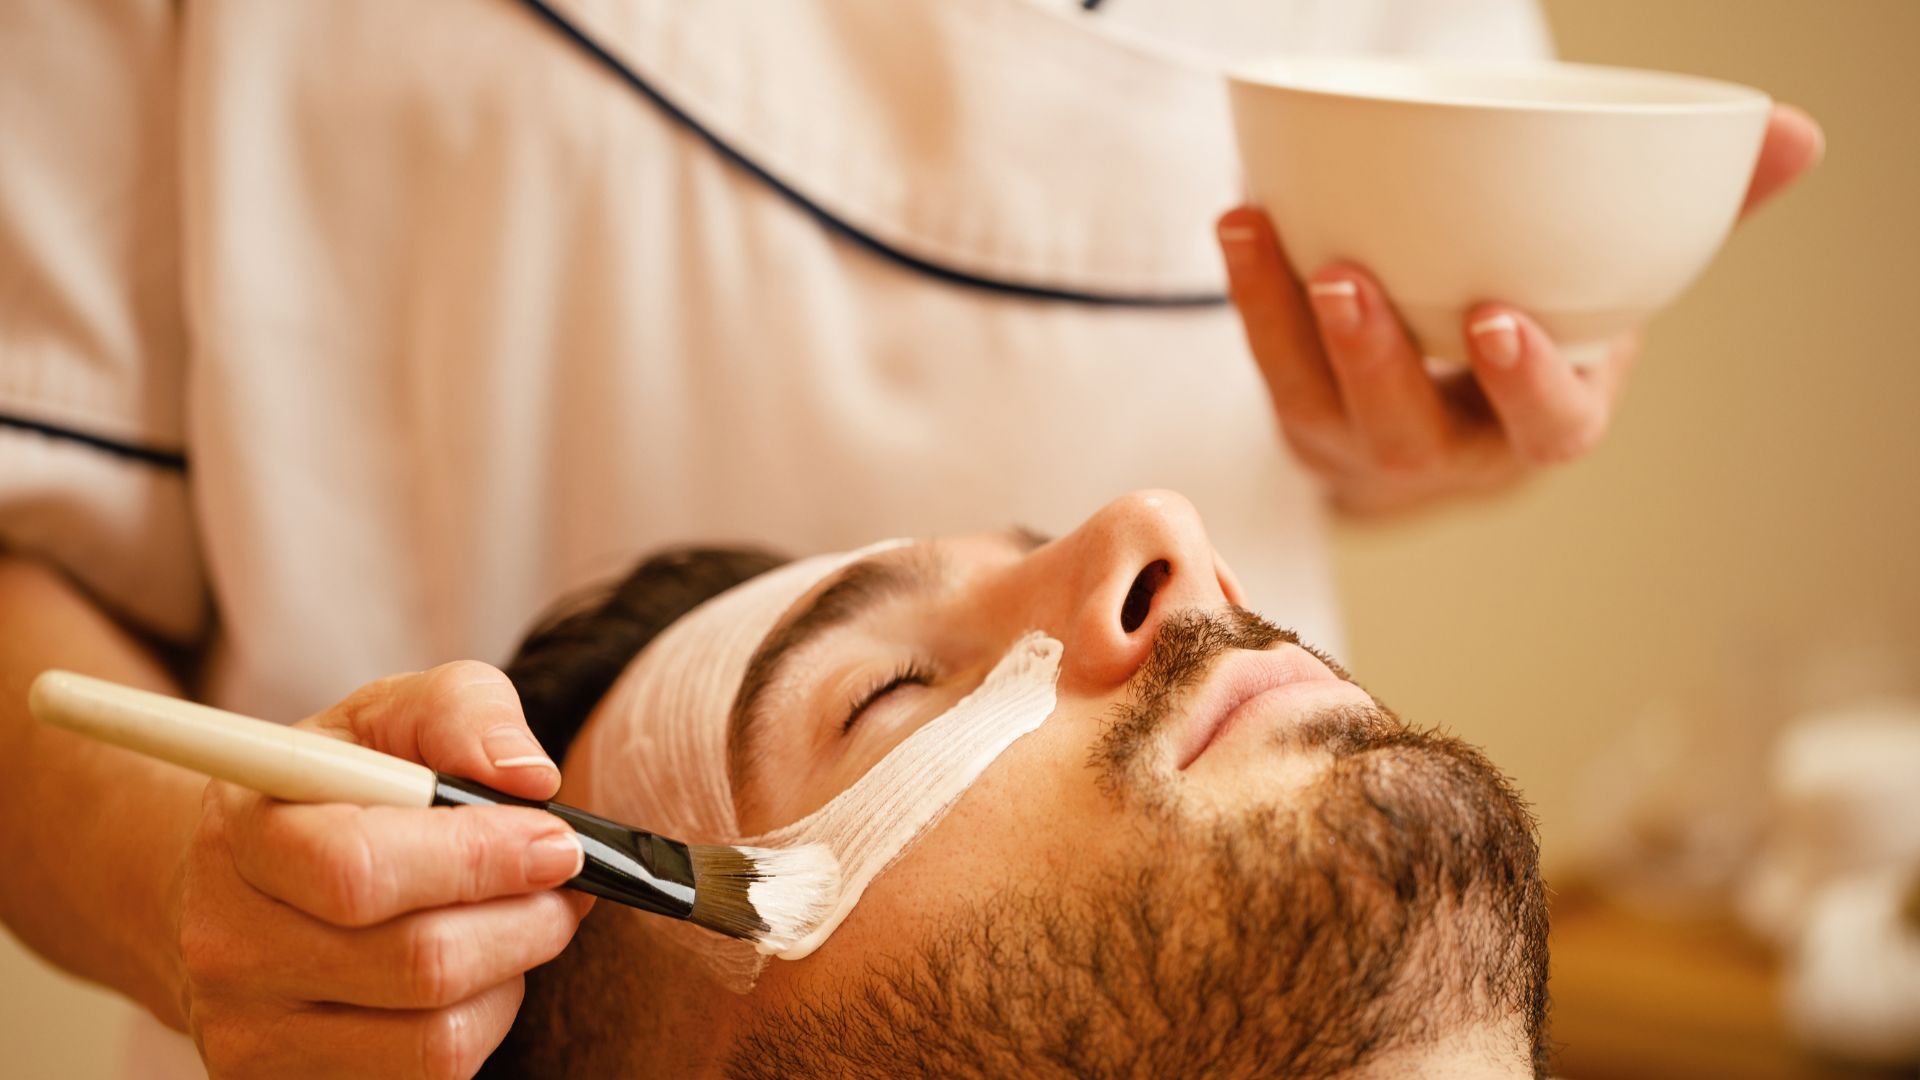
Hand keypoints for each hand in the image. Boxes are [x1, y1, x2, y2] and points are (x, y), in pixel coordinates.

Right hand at [171, 662, 591, 1078]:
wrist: (241, 885)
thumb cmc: (338, 789)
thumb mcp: (388, 715)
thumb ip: (462, 711)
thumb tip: (530, 776)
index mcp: (247, 832)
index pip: (361, 870)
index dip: (481, 860)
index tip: (557, 842)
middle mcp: (229, 944)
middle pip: (420, 963)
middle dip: (527, 920)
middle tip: (564, 884)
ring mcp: (251, 1033)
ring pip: (438, 1039)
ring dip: (512, 975)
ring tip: (516, 923)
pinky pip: (431, 1078)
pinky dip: (483, 1023)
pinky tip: (477, 975)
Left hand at [1219, 103, 1824, 515]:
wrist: (1441, 428)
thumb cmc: (1533, 346)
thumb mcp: (1611, 301)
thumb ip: (1688, 223)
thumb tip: (1793, 136)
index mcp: (1540, 427)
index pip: (1545, 427)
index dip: (1523, 384)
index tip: (1497, 320)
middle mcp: (1449, 453)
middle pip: (1409, 431)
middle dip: (1376, 360)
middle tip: (1349, 280)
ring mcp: (1362, 444)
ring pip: (1318, 404)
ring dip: (1289, 325)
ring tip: (1270, 240)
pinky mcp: (1300, 416)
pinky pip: (1265, 365)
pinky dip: (1250, 296)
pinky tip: (1239, 223)